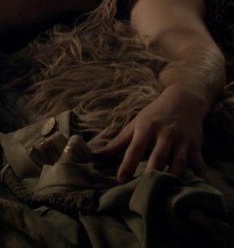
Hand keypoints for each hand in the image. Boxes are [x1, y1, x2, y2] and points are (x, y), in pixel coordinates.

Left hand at [94, 88, 209, 182]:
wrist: (183, 101)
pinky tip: (190, 187)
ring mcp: (182, 140)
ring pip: (178, 163)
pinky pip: (196, 163)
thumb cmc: (154, 116)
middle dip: (152, 173)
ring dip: (172, 177)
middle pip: (158, 157)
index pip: (135, 148)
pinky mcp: (196, 146)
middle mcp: (165, 134)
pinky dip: (194, 175)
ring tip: (164, 192)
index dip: (128, 165)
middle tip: (144, 191)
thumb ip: (118, 142)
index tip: (120, 181)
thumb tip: (97, 155)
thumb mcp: (135, 125)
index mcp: (146, 129)